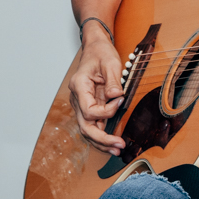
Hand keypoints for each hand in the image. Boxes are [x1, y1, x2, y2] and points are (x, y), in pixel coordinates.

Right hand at [68, 27, 125, 155]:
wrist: (95, 48)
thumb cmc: (101, 53)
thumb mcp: (110, 62)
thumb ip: (114, 79)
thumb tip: (117, 96)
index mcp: (79, 87)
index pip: (89, 110)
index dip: (107, 111)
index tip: (121, 101)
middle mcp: (78, 98)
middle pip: (84, 126)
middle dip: (101, 139)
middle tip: (118, 146)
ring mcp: (82, 104)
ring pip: (87, 129)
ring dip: (101, 142)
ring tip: (117, 150)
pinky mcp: (90, 106)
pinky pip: (94, 124)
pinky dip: (102, 134)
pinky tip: (113, 142)